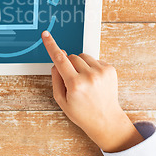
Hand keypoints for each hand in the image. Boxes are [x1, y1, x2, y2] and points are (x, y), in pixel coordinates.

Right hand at [42, 31, 143, 152]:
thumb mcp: (61, 100)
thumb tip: (56, 62)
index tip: (46, 35)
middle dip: (68, 64)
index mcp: (75, 84)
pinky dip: (91, 67)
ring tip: (84, 81)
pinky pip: (94, 60)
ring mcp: (101, 72)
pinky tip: (93, 81)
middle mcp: (89, 76)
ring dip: (80, 64)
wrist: (106, 120)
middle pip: (71, 57)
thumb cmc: (82, 112)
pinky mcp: (110, 69)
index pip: (59, 59)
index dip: (51, 45)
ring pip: (82, 56)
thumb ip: (56, 79)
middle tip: (72, 79)